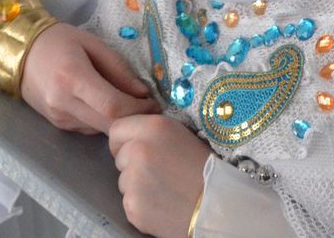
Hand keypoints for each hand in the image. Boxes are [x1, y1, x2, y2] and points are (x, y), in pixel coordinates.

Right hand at [20, 24, 158, 134]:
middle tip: (152, 110)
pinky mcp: (57, 125)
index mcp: (73, 78)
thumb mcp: (93, 44)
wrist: (20, 52)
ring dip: (120, 123)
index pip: (112, 106)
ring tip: (134, 106)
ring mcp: (58, 118)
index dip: (138, 110)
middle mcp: (63, 103)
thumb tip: (142, 94)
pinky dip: (104, 121)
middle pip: (108, 125)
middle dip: (134, 120)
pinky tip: (110, 108)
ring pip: (100, 130)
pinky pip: (89, 128)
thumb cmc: (59, 41)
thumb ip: (119, 69)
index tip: (155, 104)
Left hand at [109, 114, 211, 237]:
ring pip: (123, 181)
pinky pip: (129, 202)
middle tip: (157, 171)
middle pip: (119, 156)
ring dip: (137, 185)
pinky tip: (162, 204)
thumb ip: (153, 132)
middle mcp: (138, 150)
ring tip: (163, 189)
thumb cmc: (204, 168)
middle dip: (131, 163)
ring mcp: (132, 180)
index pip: (117, 129)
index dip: (125, 140)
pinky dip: (141, 204)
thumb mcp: (181, 135)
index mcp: (153, 128)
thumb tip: (132, 136)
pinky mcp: (132, 206)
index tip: (137, 148)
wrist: (217, 205)